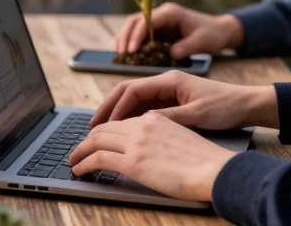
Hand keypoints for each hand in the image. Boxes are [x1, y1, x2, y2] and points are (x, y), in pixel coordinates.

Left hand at [70, 112, 233, 201]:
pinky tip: (79, 169)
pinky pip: (97, 159)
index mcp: (154, 119)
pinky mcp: (132, 162)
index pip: (120, 121)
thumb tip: (148, 147)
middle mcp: (141, 126)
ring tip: (74, 160)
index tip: (95, 139)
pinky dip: (84, 163)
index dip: (104, 130)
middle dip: (87, 139)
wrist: (217, 170)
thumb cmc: (207, 160)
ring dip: (80, 151)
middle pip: (104, 129)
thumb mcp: (181, 137)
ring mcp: (135, 143)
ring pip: (95, 141)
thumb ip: (161, 136)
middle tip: (79, 149)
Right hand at [90, 70, 277, 130]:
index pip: (133, 89)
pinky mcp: (172, 98)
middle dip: (108, 106)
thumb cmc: (227, 107)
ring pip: (134, 98)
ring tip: (104, 128)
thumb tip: (144, 122)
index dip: (116, 107)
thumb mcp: (198, 115)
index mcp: (169, 79)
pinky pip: (145, 105)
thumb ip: (169, 117)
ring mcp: (167, 89)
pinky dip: (131, 115)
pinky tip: (125, 128)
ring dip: (118, 111)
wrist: (248, 104)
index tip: (106, 124)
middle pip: (127, 90)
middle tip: (93, 123)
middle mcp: (165, 81)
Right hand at [114, 3, 243, 58]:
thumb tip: (171, 54)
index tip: (132, 51)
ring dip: (124, 39)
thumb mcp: (203, 41)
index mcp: (170, 13)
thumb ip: (187, 47)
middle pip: (134, 21)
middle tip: (122, 54)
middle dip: (126, 36)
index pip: (147, 21)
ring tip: (120, 55)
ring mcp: (156, 21)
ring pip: (132, 26)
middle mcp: (160, 14)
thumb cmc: (212, 34)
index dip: (137, 35)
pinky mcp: (156, 30)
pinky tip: (126, 54)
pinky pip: (138, 34)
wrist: (219, 31)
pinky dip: (130, 42)